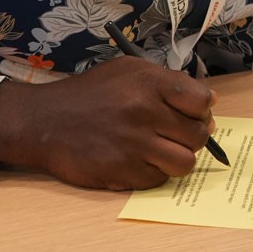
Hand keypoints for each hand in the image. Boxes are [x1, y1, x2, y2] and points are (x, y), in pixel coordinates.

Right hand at [0, 56, 217, 189]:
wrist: (45, 120)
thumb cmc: (90, 94)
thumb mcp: (127, 71)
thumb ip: (166, 81)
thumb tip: (206, 100)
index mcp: (148, 82)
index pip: (202, 100)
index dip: (202, 109)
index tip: (193, 113)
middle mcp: (144, 111)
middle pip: (198, 135)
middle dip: (192, 136)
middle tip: (176, 134)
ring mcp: (134, 144)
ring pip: (185, 163)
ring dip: (177, 159)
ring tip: (160, 150)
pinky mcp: (123, 171)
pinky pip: (159, 180)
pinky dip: (153, 173)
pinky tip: (138, 160)